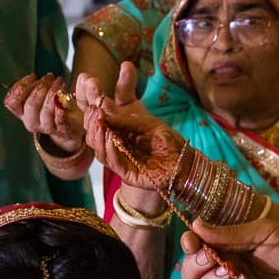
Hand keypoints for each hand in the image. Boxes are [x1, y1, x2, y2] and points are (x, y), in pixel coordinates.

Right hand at [3, 73, 84, 155]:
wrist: (72, 125)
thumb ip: (33, 87)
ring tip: (59, 83)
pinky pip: (60, 118)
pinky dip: (61, 106)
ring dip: (52, 92)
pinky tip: (64, 96)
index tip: (32, 76)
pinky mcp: (62, 129)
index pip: (12, 101)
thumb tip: (33, 76)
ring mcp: (46, 128)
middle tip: (50, 77)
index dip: (20, 86)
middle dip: (40, 87)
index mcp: (22, 113)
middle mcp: (31, 122)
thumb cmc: (53, 106)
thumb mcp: (39, 95)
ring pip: (45, 110)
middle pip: (30, 105)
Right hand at [79, 65, 179, 191]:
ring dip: (98, 136)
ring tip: (99, 122)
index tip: (94, 103)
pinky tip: (110, 136)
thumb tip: (102, 115)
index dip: (94, 116)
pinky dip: (109, 149)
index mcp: (120, 135)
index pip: (100, 126)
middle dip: (93, 124)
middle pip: (95, 139)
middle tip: (94, 111)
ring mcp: (121, 162)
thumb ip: (125, 120)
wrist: (186, 159)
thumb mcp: (146, 123)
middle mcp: (117, 149)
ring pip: (100, 151)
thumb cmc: (169, 140)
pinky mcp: (127, 174)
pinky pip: (113, 162)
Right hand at [178, 219, 278, 278]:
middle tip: (210, 257)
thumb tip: (195, 225)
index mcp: (229, 247)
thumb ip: (230, 234)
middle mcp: (226, 268)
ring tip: (232, 271)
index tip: (192, 240)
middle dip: (195, 264)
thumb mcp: (263, 233)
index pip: (196, 248)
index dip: (189, 244)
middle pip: (190, 273)